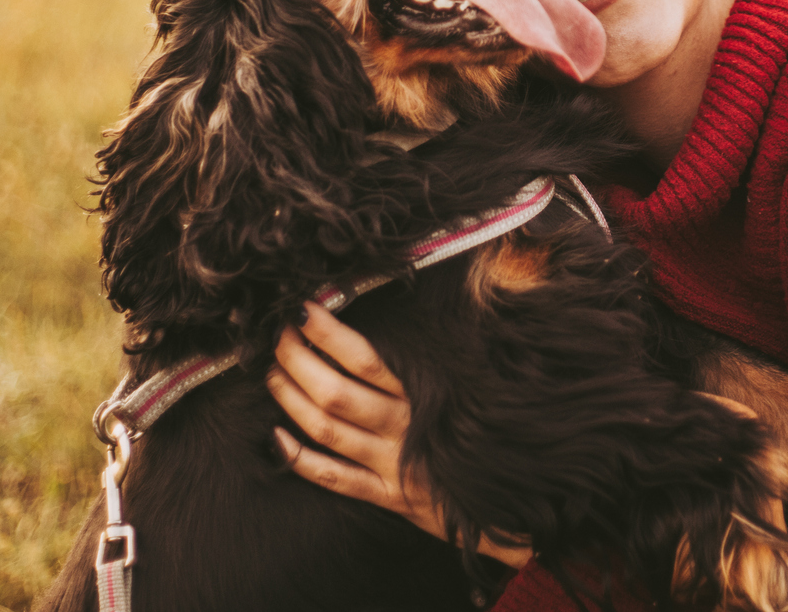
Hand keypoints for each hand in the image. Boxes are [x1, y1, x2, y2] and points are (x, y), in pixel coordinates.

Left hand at [267, 301, 532, 568]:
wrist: (514, 507)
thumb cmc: (493, 436)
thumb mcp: (484, 384)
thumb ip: (473, 338)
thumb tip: (481, 280)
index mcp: (425, 397)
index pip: (367, 360)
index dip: (330, 335)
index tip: (304, 311)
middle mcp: (404, 429)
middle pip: (336, 392)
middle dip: (298, 362)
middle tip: (278, 339)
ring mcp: (391, 465)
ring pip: (328, 431)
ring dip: (292, 400)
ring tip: (273, 374)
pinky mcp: (387, 497)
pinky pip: (334, 479)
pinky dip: (301, 460)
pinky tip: (276, 439)